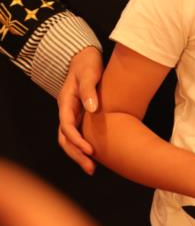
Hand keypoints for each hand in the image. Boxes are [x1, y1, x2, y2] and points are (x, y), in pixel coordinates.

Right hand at [57, 46, 102, 173]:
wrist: (85, 57)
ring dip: (79, 154)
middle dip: (76, 155)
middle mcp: (67, 111)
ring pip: (70, 139)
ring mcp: (72, 113)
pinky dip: (84, 145)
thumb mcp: (89, 73)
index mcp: (65, 102)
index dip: (77, 141)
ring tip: (93, 167)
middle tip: (91, 168)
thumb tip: (91, 109)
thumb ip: (89, 90)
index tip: (90, 150)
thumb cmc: (87, 64)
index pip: (67, 127)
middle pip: (65, 139)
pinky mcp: (80, 114)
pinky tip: (97, 153)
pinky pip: (79, 133)